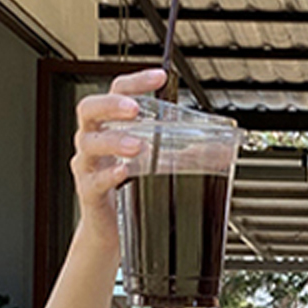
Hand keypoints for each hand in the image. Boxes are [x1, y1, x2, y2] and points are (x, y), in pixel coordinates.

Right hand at [70, 67, 167, 251]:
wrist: (110, 231)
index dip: (136, 82)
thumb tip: (219, 149)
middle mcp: (94, 141)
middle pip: (89, 109)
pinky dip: (110, 175)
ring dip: (115, 141)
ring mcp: (88, 166)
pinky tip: (125, 172)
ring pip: (90, 143)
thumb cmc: (130, 191)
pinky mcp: (89, 192)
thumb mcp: (156, 166)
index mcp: (110, 127)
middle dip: (111, 105)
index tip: (159, 76)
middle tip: (134, 109)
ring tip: (138, 146)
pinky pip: (94, 179)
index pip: (117, 92)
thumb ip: (182, 154)